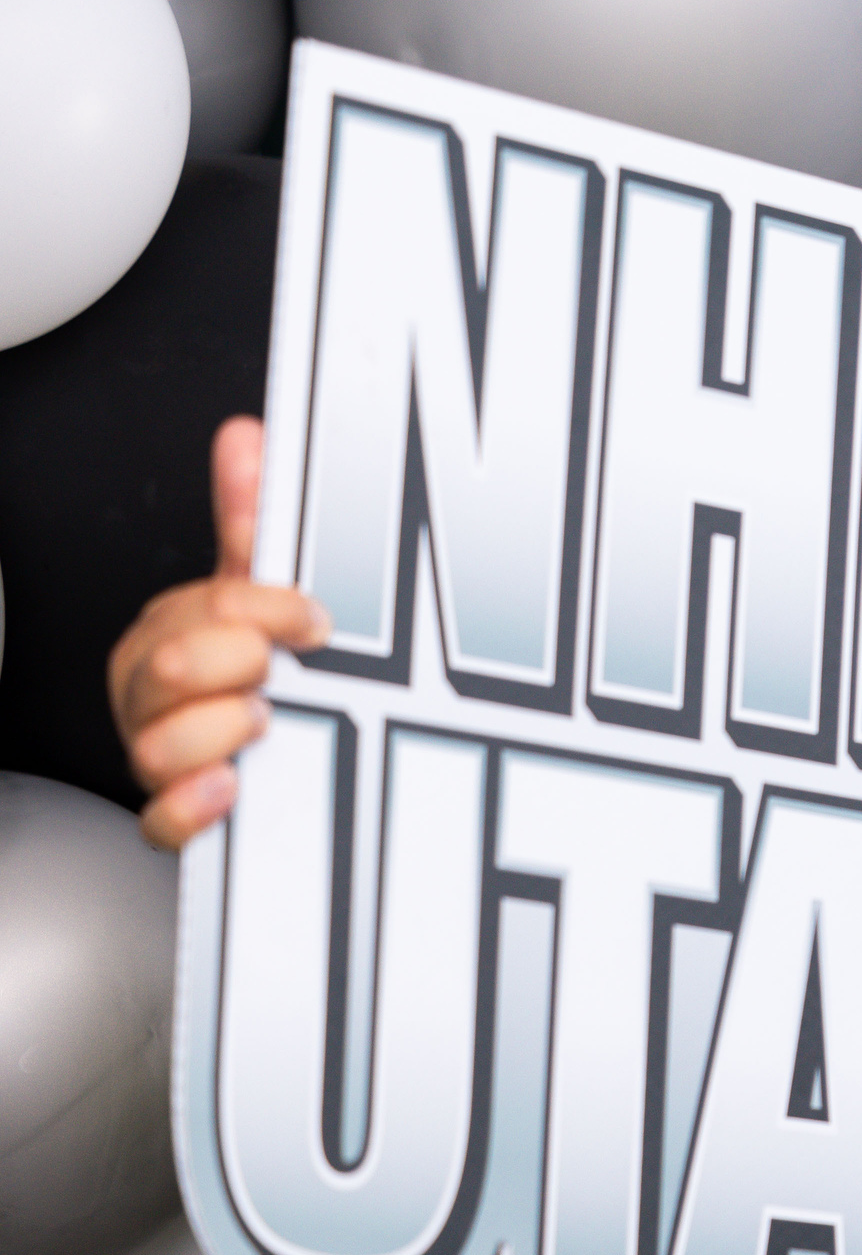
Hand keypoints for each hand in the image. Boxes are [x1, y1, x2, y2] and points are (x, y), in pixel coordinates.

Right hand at [108, 417, 328, 849]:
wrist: (258, 752)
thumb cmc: (250, 665)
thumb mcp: (256, 591)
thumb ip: (251, 519)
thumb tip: (244, 435)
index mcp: (169, 628)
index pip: (211, 605)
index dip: (271, 610)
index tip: (316, 621)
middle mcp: (152, 689)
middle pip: (178, 668)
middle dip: (244, 666)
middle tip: (283, 674)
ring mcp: (155, 752)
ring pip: (161, 744)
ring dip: (224, 733)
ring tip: (265, 726)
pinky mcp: (172, 814)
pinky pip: (162, 819)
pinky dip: (195, 804)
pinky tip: (231, 786)